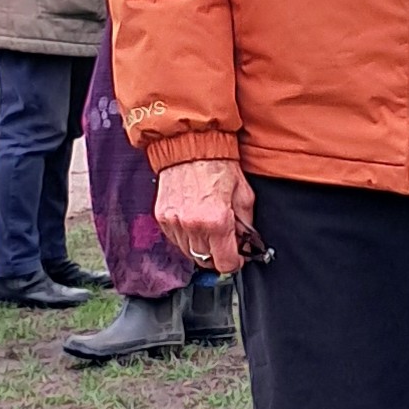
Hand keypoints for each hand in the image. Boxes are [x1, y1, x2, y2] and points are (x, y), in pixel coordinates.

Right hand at [156, 158, 254, 274]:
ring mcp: (174, 222)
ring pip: (189, 253)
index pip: (225, 263)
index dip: (234, 263)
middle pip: (206, 261)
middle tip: (224, 241)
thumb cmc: (219, 166)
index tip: (237, 257)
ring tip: (209, 229)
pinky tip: (194, 223)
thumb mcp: (244, 195)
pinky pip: (175, 240)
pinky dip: (186, 237)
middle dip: (218, 254)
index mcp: (217, 221)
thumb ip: (247, 225)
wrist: (191, 145)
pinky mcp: (162, 217)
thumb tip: (246, 244)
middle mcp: (193, 226)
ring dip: (201, 247)